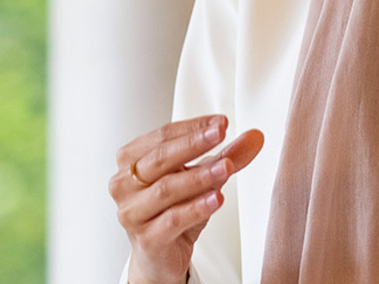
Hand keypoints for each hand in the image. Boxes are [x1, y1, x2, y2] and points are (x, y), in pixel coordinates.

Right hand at [109, 115, 264, 283]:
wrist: (158, 257)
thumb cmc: (171, 212)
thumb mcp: (201, 180)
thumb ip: (226, 156)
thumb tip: (254, 137)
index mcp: (130, 161)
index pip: (162, 136)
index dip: (192, 127)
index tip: (219, 122)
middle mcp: (124, 184)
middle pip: (160, 158)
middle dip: (193, 144)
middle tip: (219, 134)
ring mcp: (132, 212)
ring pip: (167, 189)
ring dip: (199, 176)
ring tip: (226, 167)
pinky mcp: (147, 239)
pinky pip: (173, 219)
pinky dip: (196, 208)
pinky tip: (216, 198)